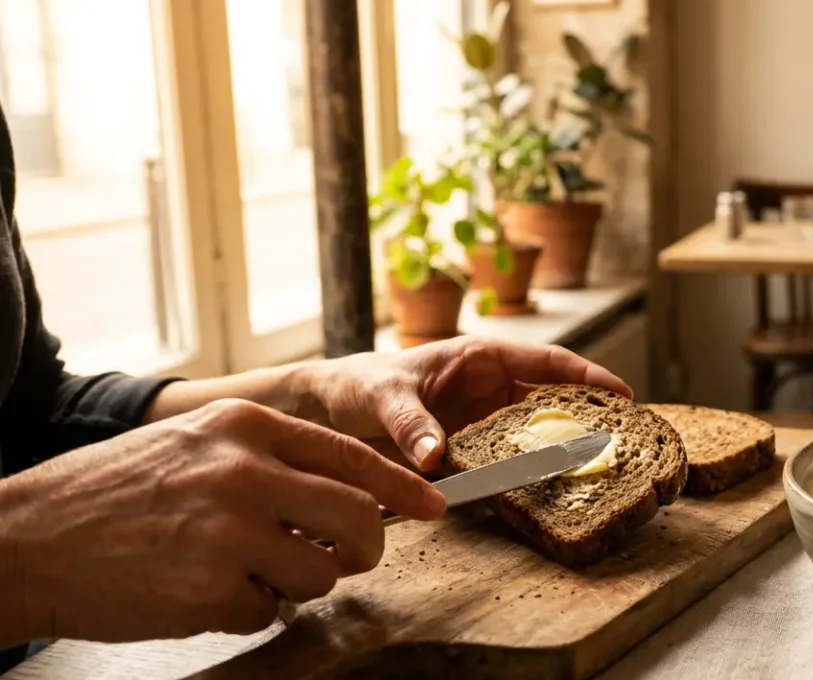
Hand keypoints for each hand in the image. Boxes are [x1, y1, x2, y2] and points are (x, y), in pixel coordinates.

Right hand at [0, 399, 443, 644]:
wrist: (26, 537)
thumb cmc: (111, 493)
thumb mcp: (194, 445)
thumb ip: (269, 460)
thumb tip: (346, 494)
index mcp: (246, 428)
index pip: (352, 457)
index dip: (402, 486)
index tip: (435, 506)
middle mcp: (246, 471)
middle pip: (357, 519)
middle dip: (362, 548)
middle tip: (344, 558)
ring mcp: (230, 530)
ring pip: (320, 572)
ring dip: (292, 582)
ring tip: (234, 568)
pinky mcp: (210, 586)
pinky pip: (269, 610)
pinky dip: (245, 609)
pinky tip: (197, 589)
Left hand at [302, 337, 630, 470]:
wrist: (329, 410)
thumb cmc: (359, 385)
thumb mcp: (383, 396)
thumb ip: (410, 423)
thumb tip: (435, 456)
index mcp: (481, 358)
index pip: (548, 362)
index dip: (589, 378)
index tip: (623, 395)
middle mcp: (491, 389)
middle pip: (554, 401)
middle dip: (588, 418)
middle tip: (622, 442)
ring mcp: (484, 422)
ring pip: (536, 435)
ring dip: (561, 451)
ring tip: (596, 472)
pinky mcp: (472, 452)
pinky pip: (508, 463)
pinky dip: (526, 476)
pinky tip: (544, 495)